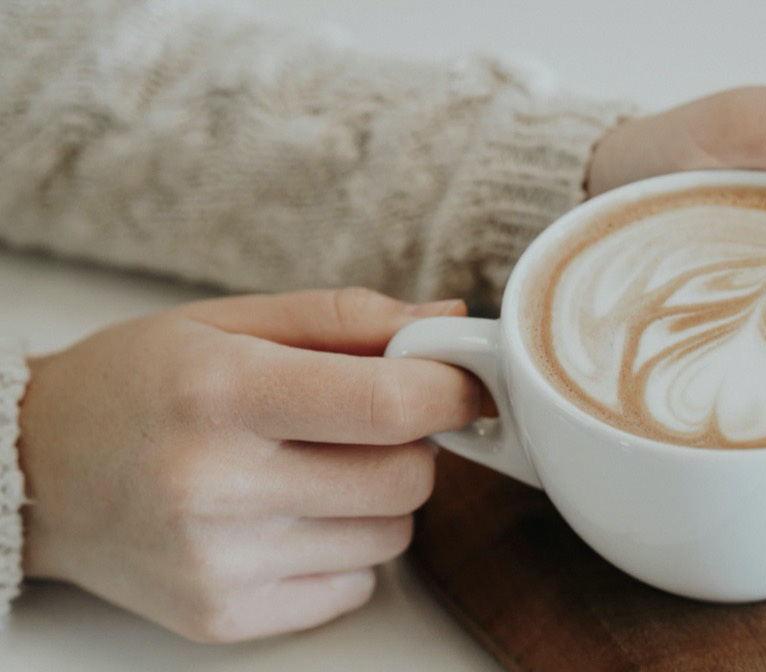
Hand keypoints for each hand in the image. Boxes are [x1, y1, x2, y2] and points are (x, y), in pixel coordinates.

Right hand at [18, 289, 479, 641]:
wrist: (37, 472)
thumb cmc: (137, 384)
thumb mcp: (230, 322)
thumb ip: (346, 318)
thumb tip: (449, 321)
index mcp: (222, 393)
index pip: (388, 403)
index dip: (451, 391)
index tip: (464, 383)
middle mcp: (216, 486)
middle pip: (407, 478)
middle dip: (411, 444)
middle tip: (365, 424)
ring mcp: (219, 563)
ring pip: (392, 537)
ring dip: (378, 499)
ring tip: (313, 470)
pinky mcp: (223, 616)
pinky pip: (355, 586)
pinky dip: (346, 551)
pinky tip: (290, 519)